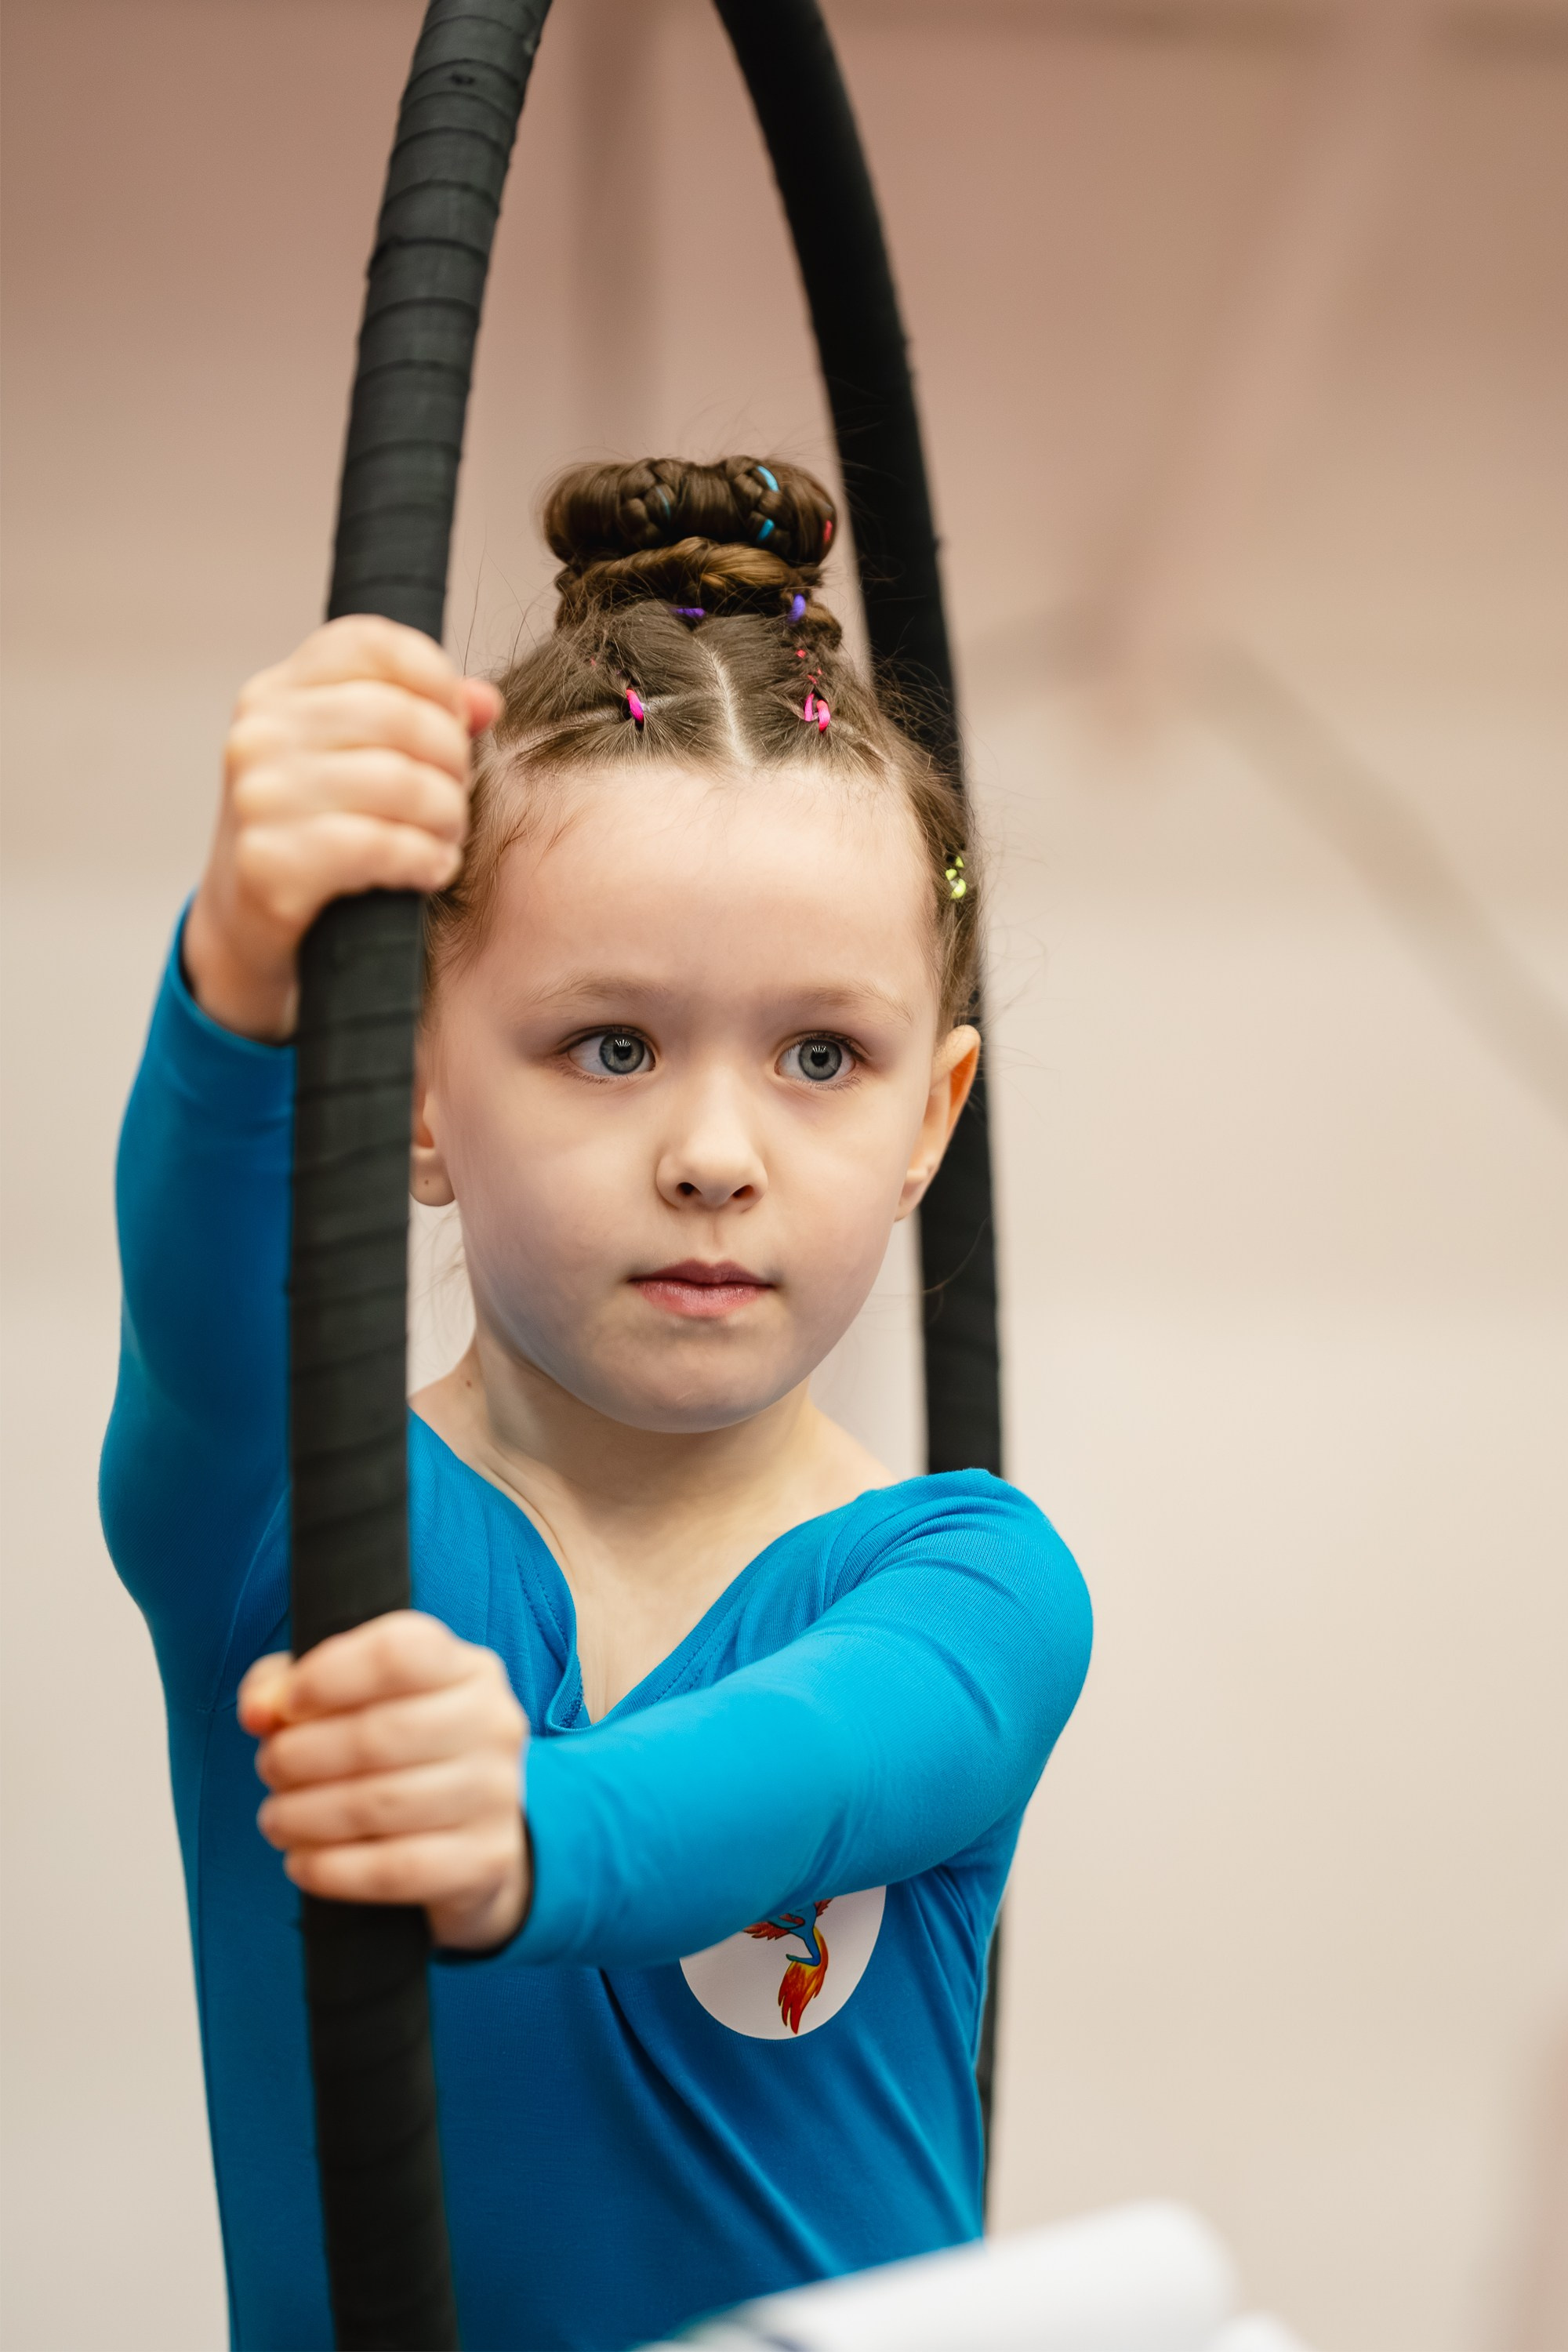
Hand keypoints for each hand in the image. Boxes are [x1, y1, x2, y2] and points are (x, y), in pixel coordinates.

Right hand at [184, 615, 503, 1039]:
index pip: (369, 644)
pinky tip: (430, 870)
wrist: (247, 927)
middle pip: (396, 713)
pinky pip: (381, 846)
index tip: (456, 720)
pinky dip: (425, 859)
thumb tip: (485, 700)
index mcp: (276, 694)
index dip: (433, 674)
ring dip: (446, 816)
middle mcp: (259, 735)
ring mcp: (259, 798)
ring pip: (398, 781)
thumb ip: (422, 719)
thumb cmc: (314, 838)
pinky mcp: (271, 863)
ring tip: (446, 839)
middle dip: (450, 760)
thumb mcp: (356, 763)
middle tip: (457, 798)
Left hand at [239, 1612, 530, 1951]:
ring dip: (304, 1815)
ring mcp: (496, 1793)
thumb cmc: (405, 1752)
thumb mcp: (355, 1698)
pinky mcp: (486, 1859)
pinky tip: (301, 1862)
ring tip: (277, 1818)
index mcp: (465, 1668)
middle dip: (300, 1755)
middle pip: (378, 1734)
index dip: (326, 1676)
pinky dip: (331, 1869)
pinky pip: (394, 1869)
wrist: (480, 1833)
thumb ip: (290, 1686)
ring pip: (379, 1805)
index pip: (397, 1653)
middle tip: (270, 1768)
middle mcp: (492, 1722)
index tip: (285, 1706)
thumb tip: (259, 1711)